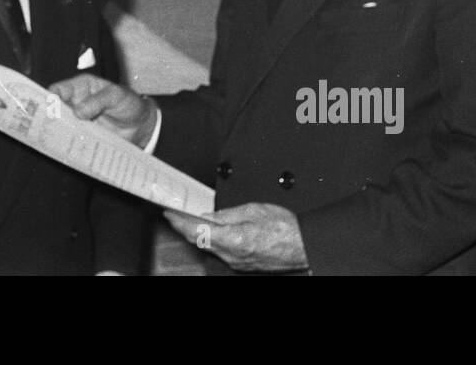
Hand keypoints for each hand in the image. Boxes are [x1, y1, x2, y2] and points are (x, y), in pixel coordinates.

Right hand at [49, 74, 157, 147]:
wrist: (141, 125)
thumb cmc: (128, 103)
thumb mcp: (116, 96)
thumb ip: (98, 100)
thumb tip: (78, 111)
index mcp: (80, 88)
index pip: (58, 90)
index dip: (50, 97)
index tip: (48, 108)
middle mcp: (75, 105)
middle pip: (55, 110)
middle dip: (49, 118)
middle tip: (49, 127)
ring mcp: (78, 123)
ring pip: (61, 127)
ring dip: (58, 134)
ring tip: (57, 141)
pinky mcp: (83, 138)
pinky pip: (72, 141)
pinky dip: (69, 146)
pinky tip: (68, 150)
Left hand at [164, 203, 308, 272]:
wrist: (305, 246)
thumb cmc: (287, 229)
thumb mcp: (253, 210)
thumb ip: (226, 214)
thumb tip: (207, 215)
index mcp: (234, 239)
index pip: (197, 231)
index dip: (179, 222)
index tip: (169, 213)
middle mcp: (233, 255)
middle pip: (199, 241)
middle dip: (184, 228)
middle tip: (174, 214)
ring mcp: (237, 263)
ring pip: (209, 247)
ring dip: (197, 234)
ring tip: (188, 219)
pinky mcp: (243, 265)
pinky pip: (221, 251)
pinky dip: (211, 240)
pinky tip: (210, 231)